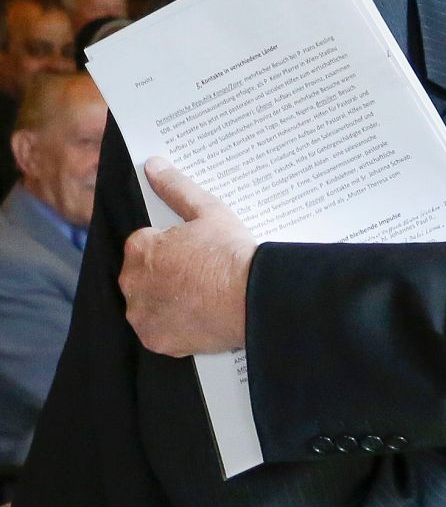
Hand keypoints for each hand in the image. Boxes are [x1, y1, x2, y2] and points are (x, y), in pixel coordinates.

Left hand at [120, 159, 255, 355]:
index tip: (195, 253)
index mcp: (139, 248)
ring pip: (149, 304)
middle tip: (199, 276)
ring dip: (166, 302)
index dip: (172, 248)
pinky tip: (198, 318)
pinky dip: (174, 327)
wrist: (253, 300)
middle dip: (164, 275)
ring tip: (200, 299)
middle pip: (143, 276)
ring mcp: (142, 315)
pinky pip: (159, 332)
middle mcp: (131, 282)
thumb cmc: (231, 255)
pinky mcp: (156, 341)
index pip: (145, 245)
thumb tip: (154, 165)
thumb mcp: (207, 212)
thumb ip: (175, 188)